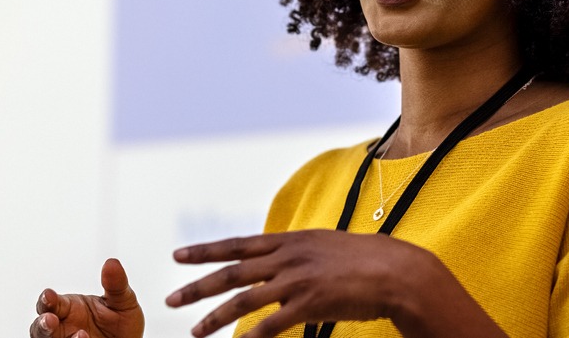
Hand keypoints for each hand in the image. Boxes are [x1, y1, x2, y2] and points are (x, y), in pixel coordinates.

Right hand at [31, 257, 145, 337]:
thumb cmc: (120, 323)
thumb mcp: (122, 302)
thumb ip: (116, 285)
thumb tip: (112, 263)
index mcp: (69, 308)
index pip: (50, 302)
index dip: (47, 299)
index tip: (49, 295)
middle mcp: (62, 326)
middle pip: (42, 326)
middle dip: (43, 324)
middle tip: (50, 320)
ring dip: (53, 337)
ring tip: (78, 335)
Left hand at [168, 231, 481, 337]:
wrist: (397, 270)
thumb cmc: (365, 261)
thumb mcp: (324, 246)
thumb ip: (297, 252)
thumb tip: (277, 259)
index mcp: (291, 240)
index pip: (238, 243)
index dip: (206, 250)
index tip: (178, 255)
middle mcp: (289, 256)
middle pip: (232, 271)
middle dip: (197, 285)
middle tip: (170, 299)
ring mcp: (298, 279)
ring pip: (244, 299)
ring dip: (215, 316)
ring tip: (194, 329)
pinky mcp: (311, 303)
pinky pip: (272, 324)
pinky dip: (251, 336)